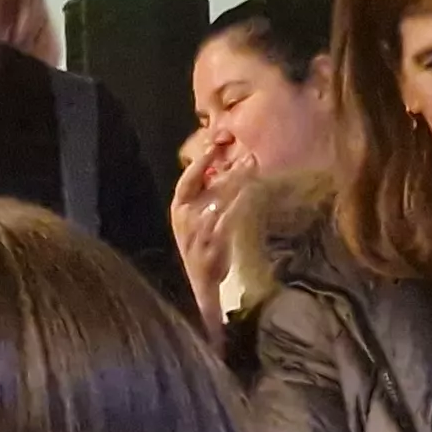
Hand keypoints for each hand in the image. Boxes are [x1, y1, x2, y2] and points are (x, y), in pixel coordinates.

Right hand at [170, 138, 252, 333]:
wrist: (199, 285)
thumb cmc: (200, 248)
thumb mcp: (196, 221)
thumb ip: (205, 197)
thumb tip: (221, 170)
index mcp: (178, 209)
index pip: (187, 180)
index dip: (200, 162)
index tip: (215, 146)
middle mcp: (185, 218)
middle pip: (209, 186)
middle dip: (230, 170)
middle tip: (249, 156)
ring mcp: (199, 231)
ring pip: (221, 199)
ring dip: (239, 182)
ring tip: (254, 168)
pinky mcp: (214, 244)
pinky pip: (229, 218)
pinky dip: (241, 204)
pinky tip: (252, 193)